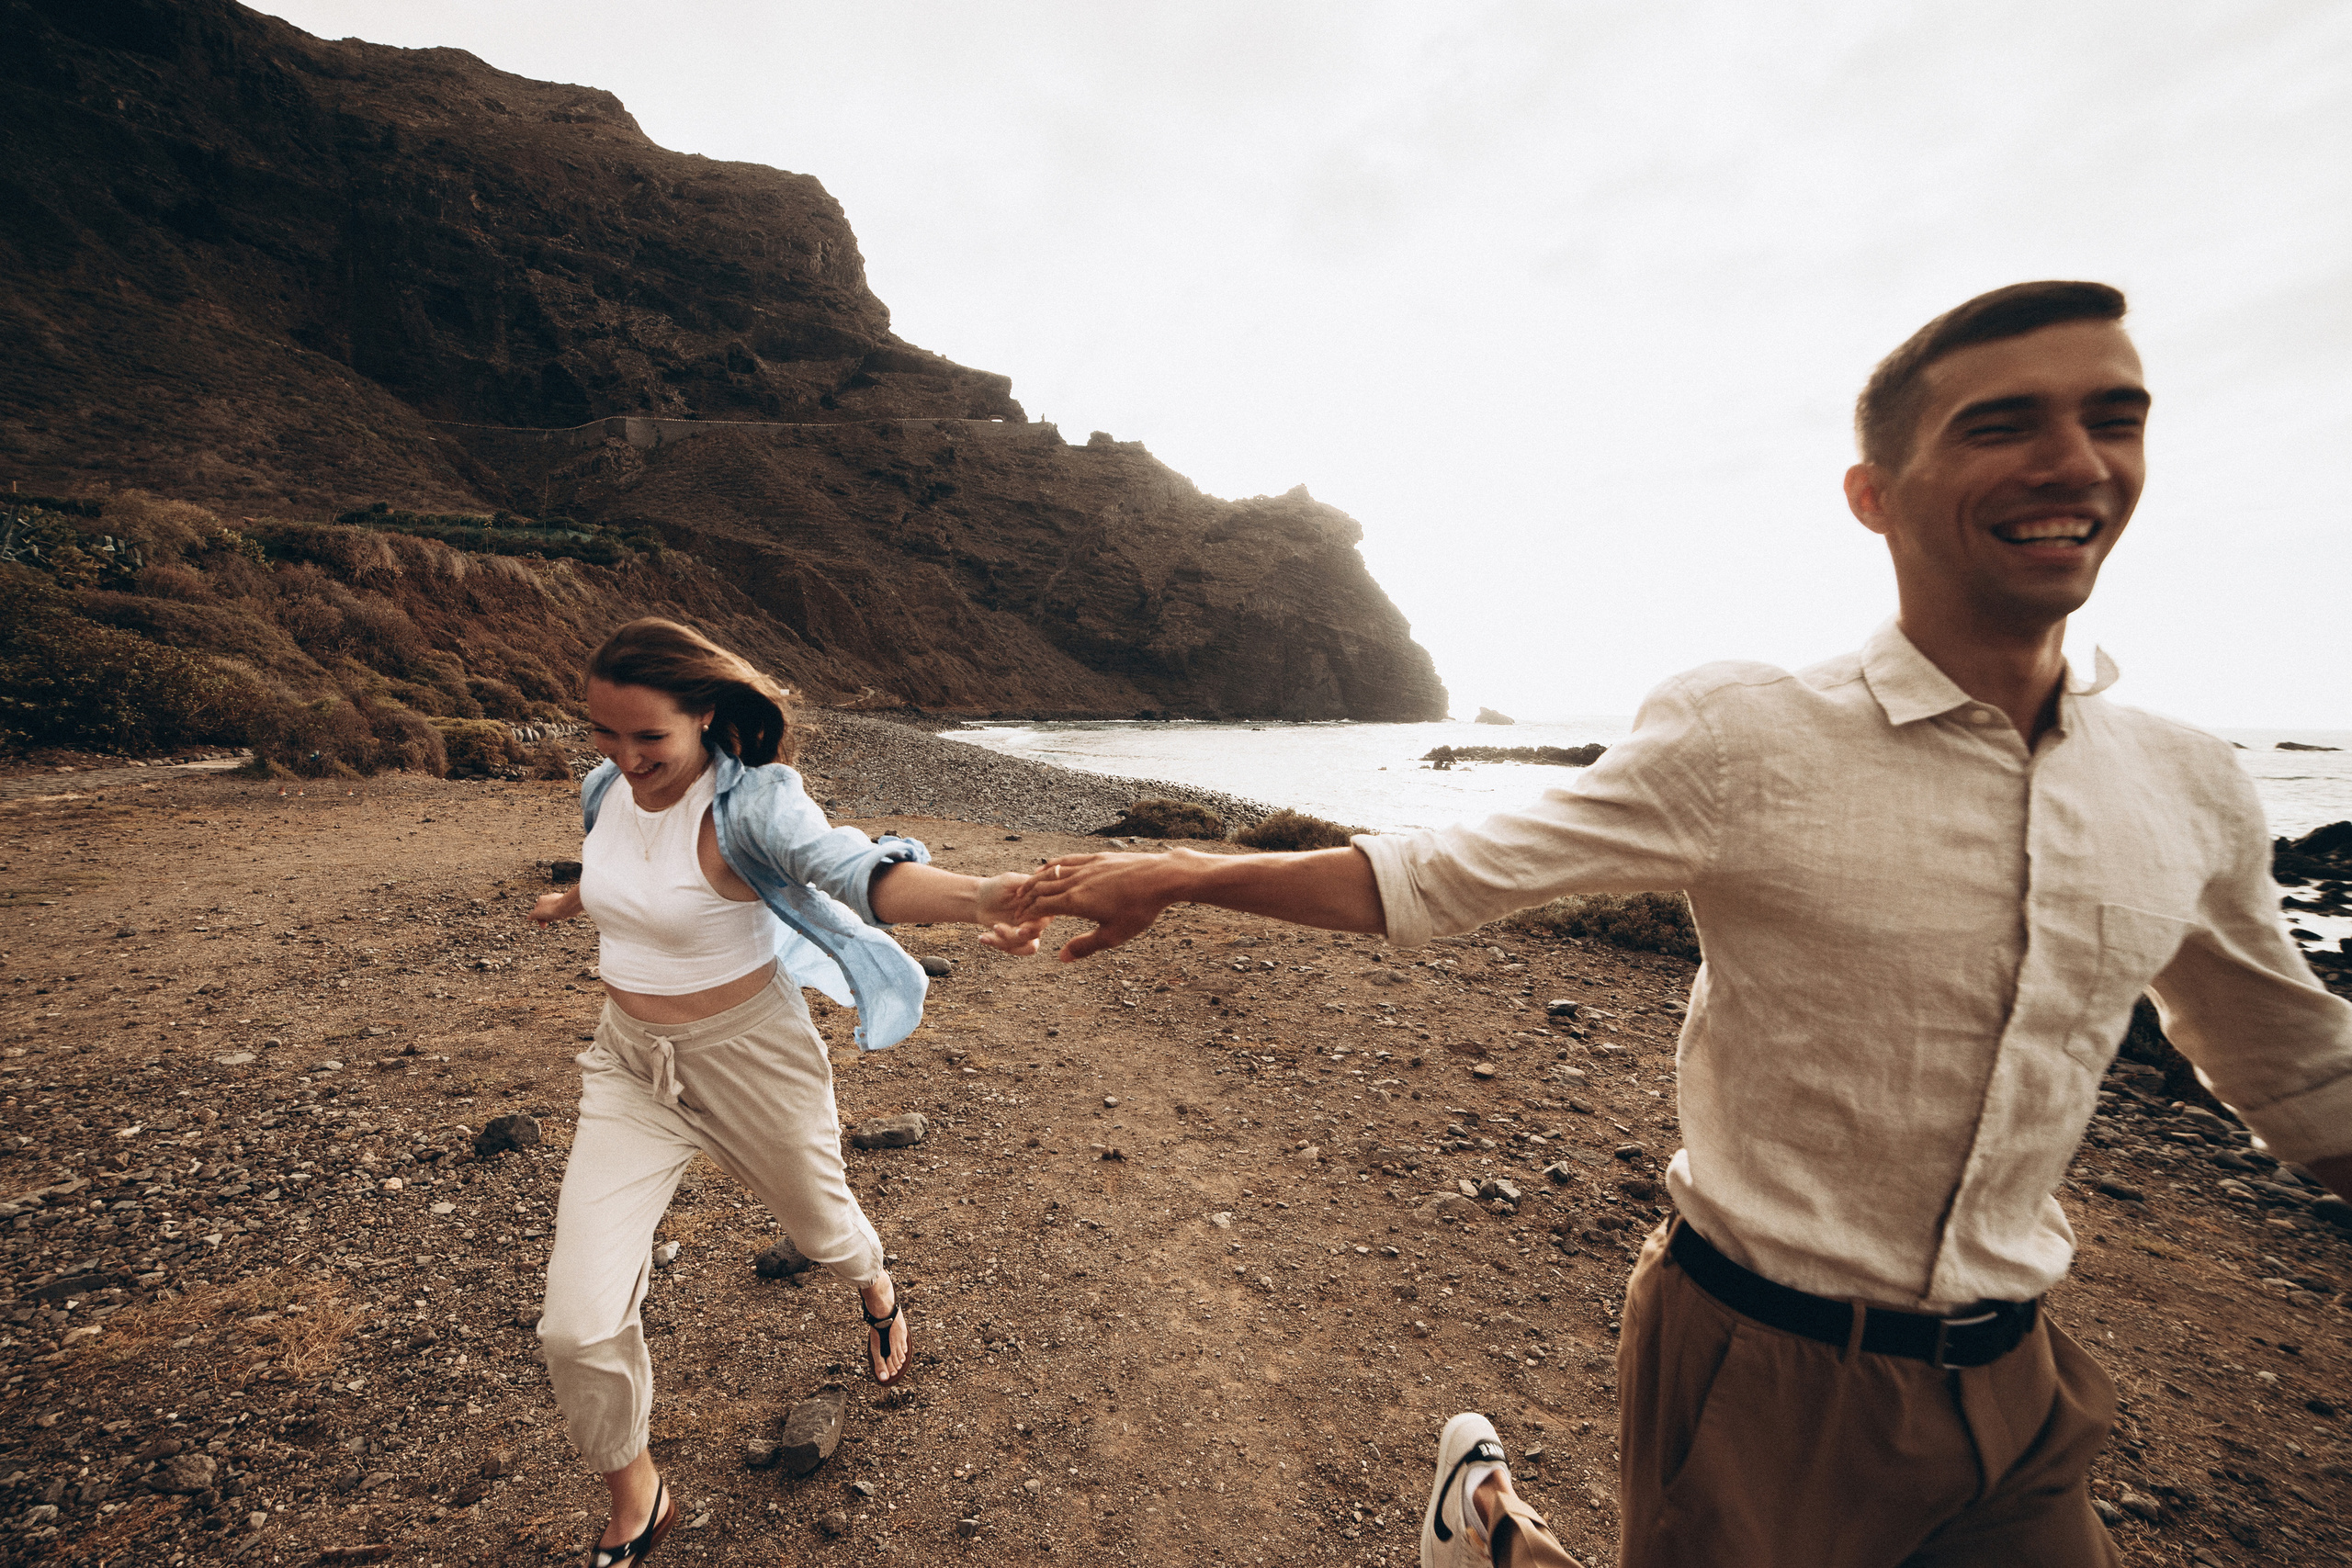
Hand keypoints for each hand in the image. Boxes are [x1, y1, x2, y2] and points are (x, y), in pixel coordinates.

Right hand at [530, 888, 581, 925]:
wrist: (567, 906)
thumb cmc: (551, 909)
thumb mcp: (537, 914)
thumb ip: (532, 916)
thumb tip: (528, 917)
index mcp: (541, 899)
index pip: (537, 912)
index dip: (539, 920)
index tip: (543, 926)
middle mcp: (549, 898)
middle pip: (545, 912)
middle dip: (547, 918)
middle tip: (551, 920)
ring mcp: (558, 900)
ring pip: (554, 912)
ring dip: (555, 917)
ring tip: (558, 916)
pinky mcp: (565, 903)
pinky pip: (561, 911)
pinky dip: (561, 914)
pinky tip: (563, 915)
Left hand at [970, 871, 1047, 955]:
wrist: (981, 900)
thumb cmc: (996, 887)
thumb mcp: (1009, 880)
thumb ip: (1025, 883)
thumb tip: (1038, 885)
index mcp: (1041, 900)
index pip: (1047, 911)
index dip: (1034, 916)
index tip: (1018, 916)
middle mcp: (1040, 916)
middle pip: (1037, 931)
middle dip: (1019, 934)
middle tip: (998, 927)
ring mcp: (1031, 930)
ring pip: (1029, 945)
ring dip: (1007, 940)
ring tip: (988, 932)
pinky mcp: (1021, 940)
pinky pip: (1021, 951)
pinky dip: (1002, 946)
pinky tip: (984, 938)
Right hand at [1009, 851, 1189, 960]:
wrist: (1161, 877)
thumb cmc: (1139, 909)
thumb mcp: (1113, 936)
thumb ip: (1085, 946)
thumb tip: (1062, 958)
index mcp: (1076, 902)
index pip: (1041, 906)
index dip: (1028, 913)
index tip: (1020, 920)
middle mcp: (1075, 881)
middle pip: (1041, 888)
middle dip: (1026, 898)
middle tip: (1017, 907)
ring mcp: (1085, 867)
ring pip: (1050, 872)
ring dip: (1034, 881)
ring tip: (1025, 888)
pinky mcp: (1095, 858)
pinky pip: (1066, 860)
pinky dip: (1051, 866)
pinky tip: (1048, 868)